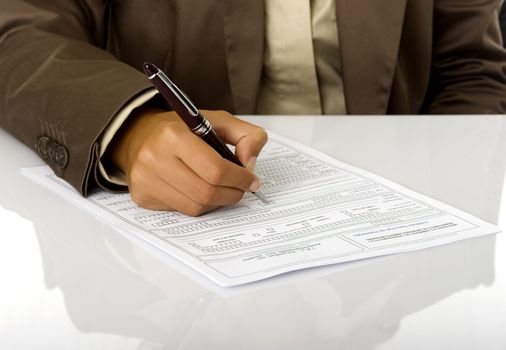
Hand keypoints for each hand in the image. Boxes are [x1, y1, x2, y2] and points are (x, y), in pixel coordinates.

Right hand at [108, 107, 267, 215]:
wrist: (141, 135)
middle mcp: (154, 158)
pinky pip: (182, 210)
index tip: (251, 180)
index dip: (240, 178)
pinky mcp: (142, 196)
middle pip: (206, 192)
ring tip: (225, 190)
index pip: (215, 169)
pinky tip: (202, 192)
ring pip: (196, 206)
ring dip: (218, 202)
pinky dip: (200, 205)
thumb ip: (246, 135)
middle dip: (232, 193)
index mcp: (173, 135)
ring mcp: (145, 179)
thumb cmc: (183, 129)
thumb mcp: (217, 120)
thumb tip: (250, 162)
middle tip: (241, 188)